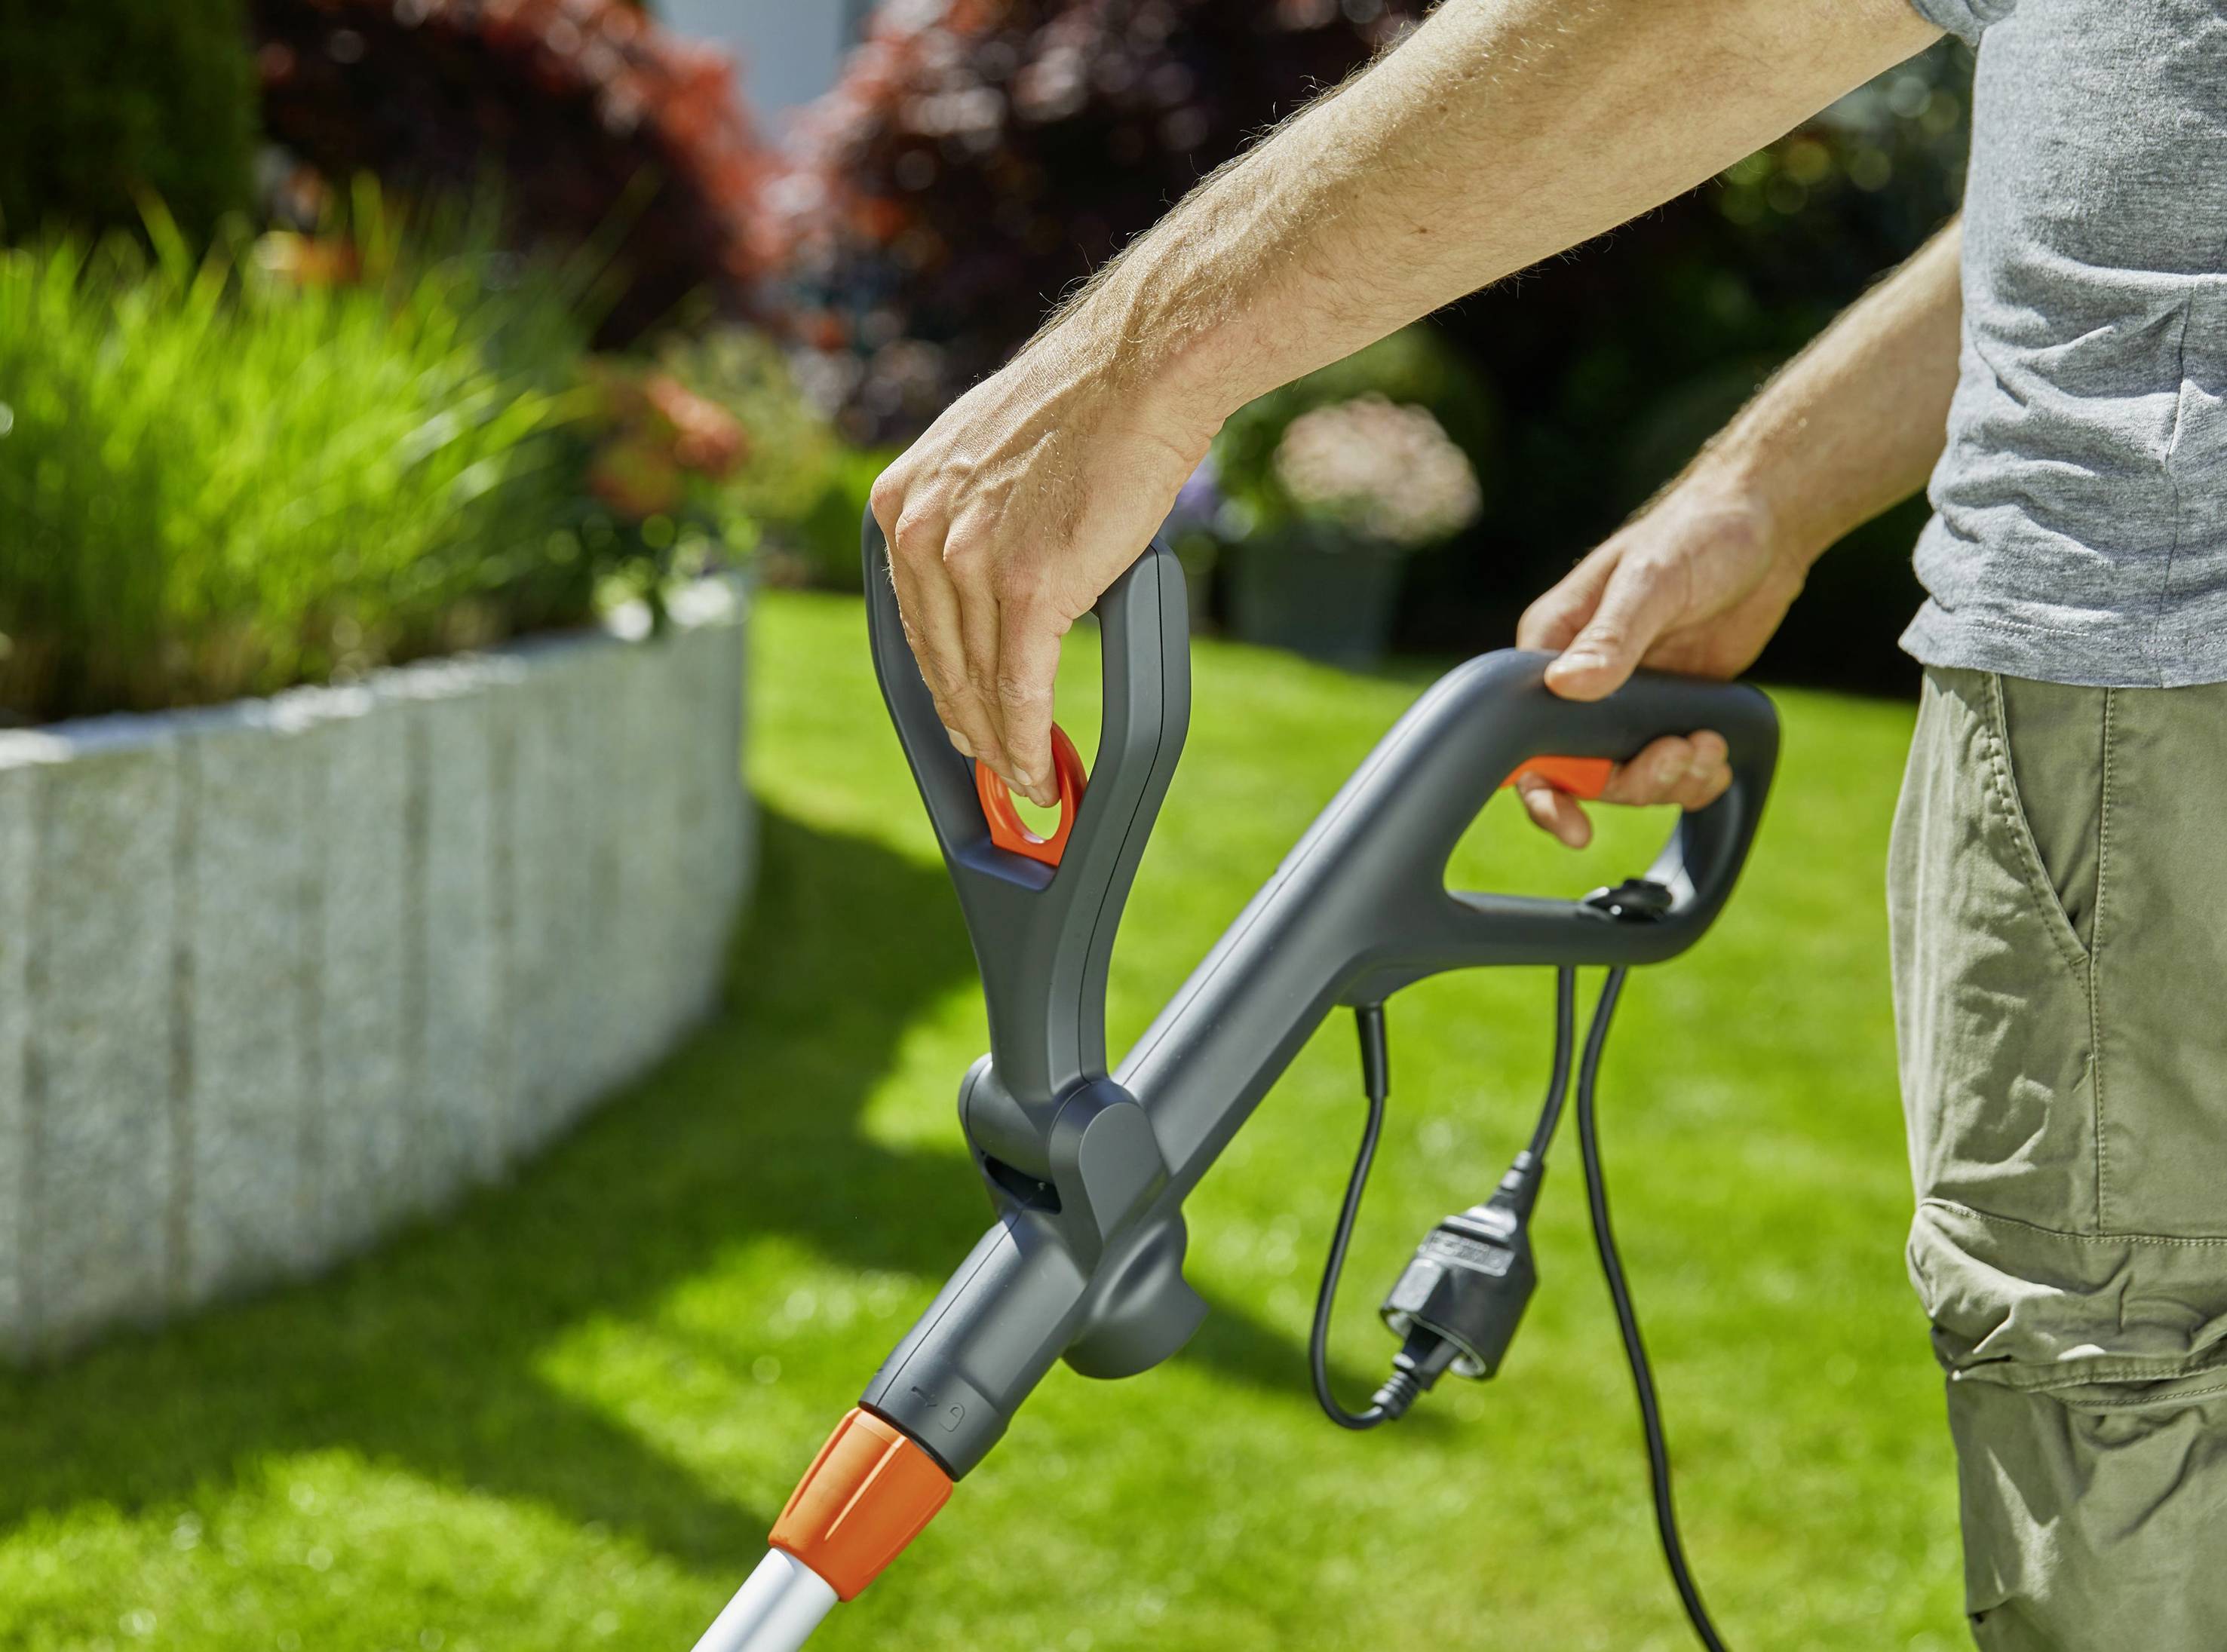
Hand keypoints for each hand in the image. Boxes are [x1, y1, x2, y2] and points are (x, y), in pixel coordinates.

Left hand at [870, 332, 1216, 807]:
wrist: (1137, 374)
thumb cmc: (1084, 411)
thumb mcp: (984, 458)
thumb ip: (967, 518)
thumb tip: (982, 576)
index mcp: (900, 502)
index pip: (911, 619)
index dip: (939, 683)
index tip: (957, 719)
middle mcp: (919, 533)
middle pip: (938, 662)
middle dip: (968, 728)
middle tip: (994, 768)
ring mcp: (969, 563)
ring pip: (976, 684)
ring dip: (1003, 747)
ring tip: (1025, 782)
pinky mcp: (1027, 590)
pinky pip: (1020, 689)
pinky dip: (1029, 743)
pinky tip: (1040, 772)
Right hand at [1511, 475, 1808, 846]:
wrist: (1766, 525)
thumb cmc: (1697, 533)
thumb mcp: (1651, 582)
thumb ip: (1611, 638)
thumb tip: (1567, 687)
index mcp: (1552, 646)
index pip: (1524, 733)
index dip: (1543, 787)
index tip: (1572, 823)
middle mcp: (1580, 679)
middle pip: (1581, 770)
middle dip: (1630, 780)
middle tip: (1676, 757)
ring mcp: (1626, 698)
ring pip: (1628, 775)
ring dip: (1669, 777)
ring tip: (1708, 746)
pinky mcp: (1669, 706)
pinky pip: (1669, 765)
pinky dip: (1694, 776)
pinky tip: (1716, 755)